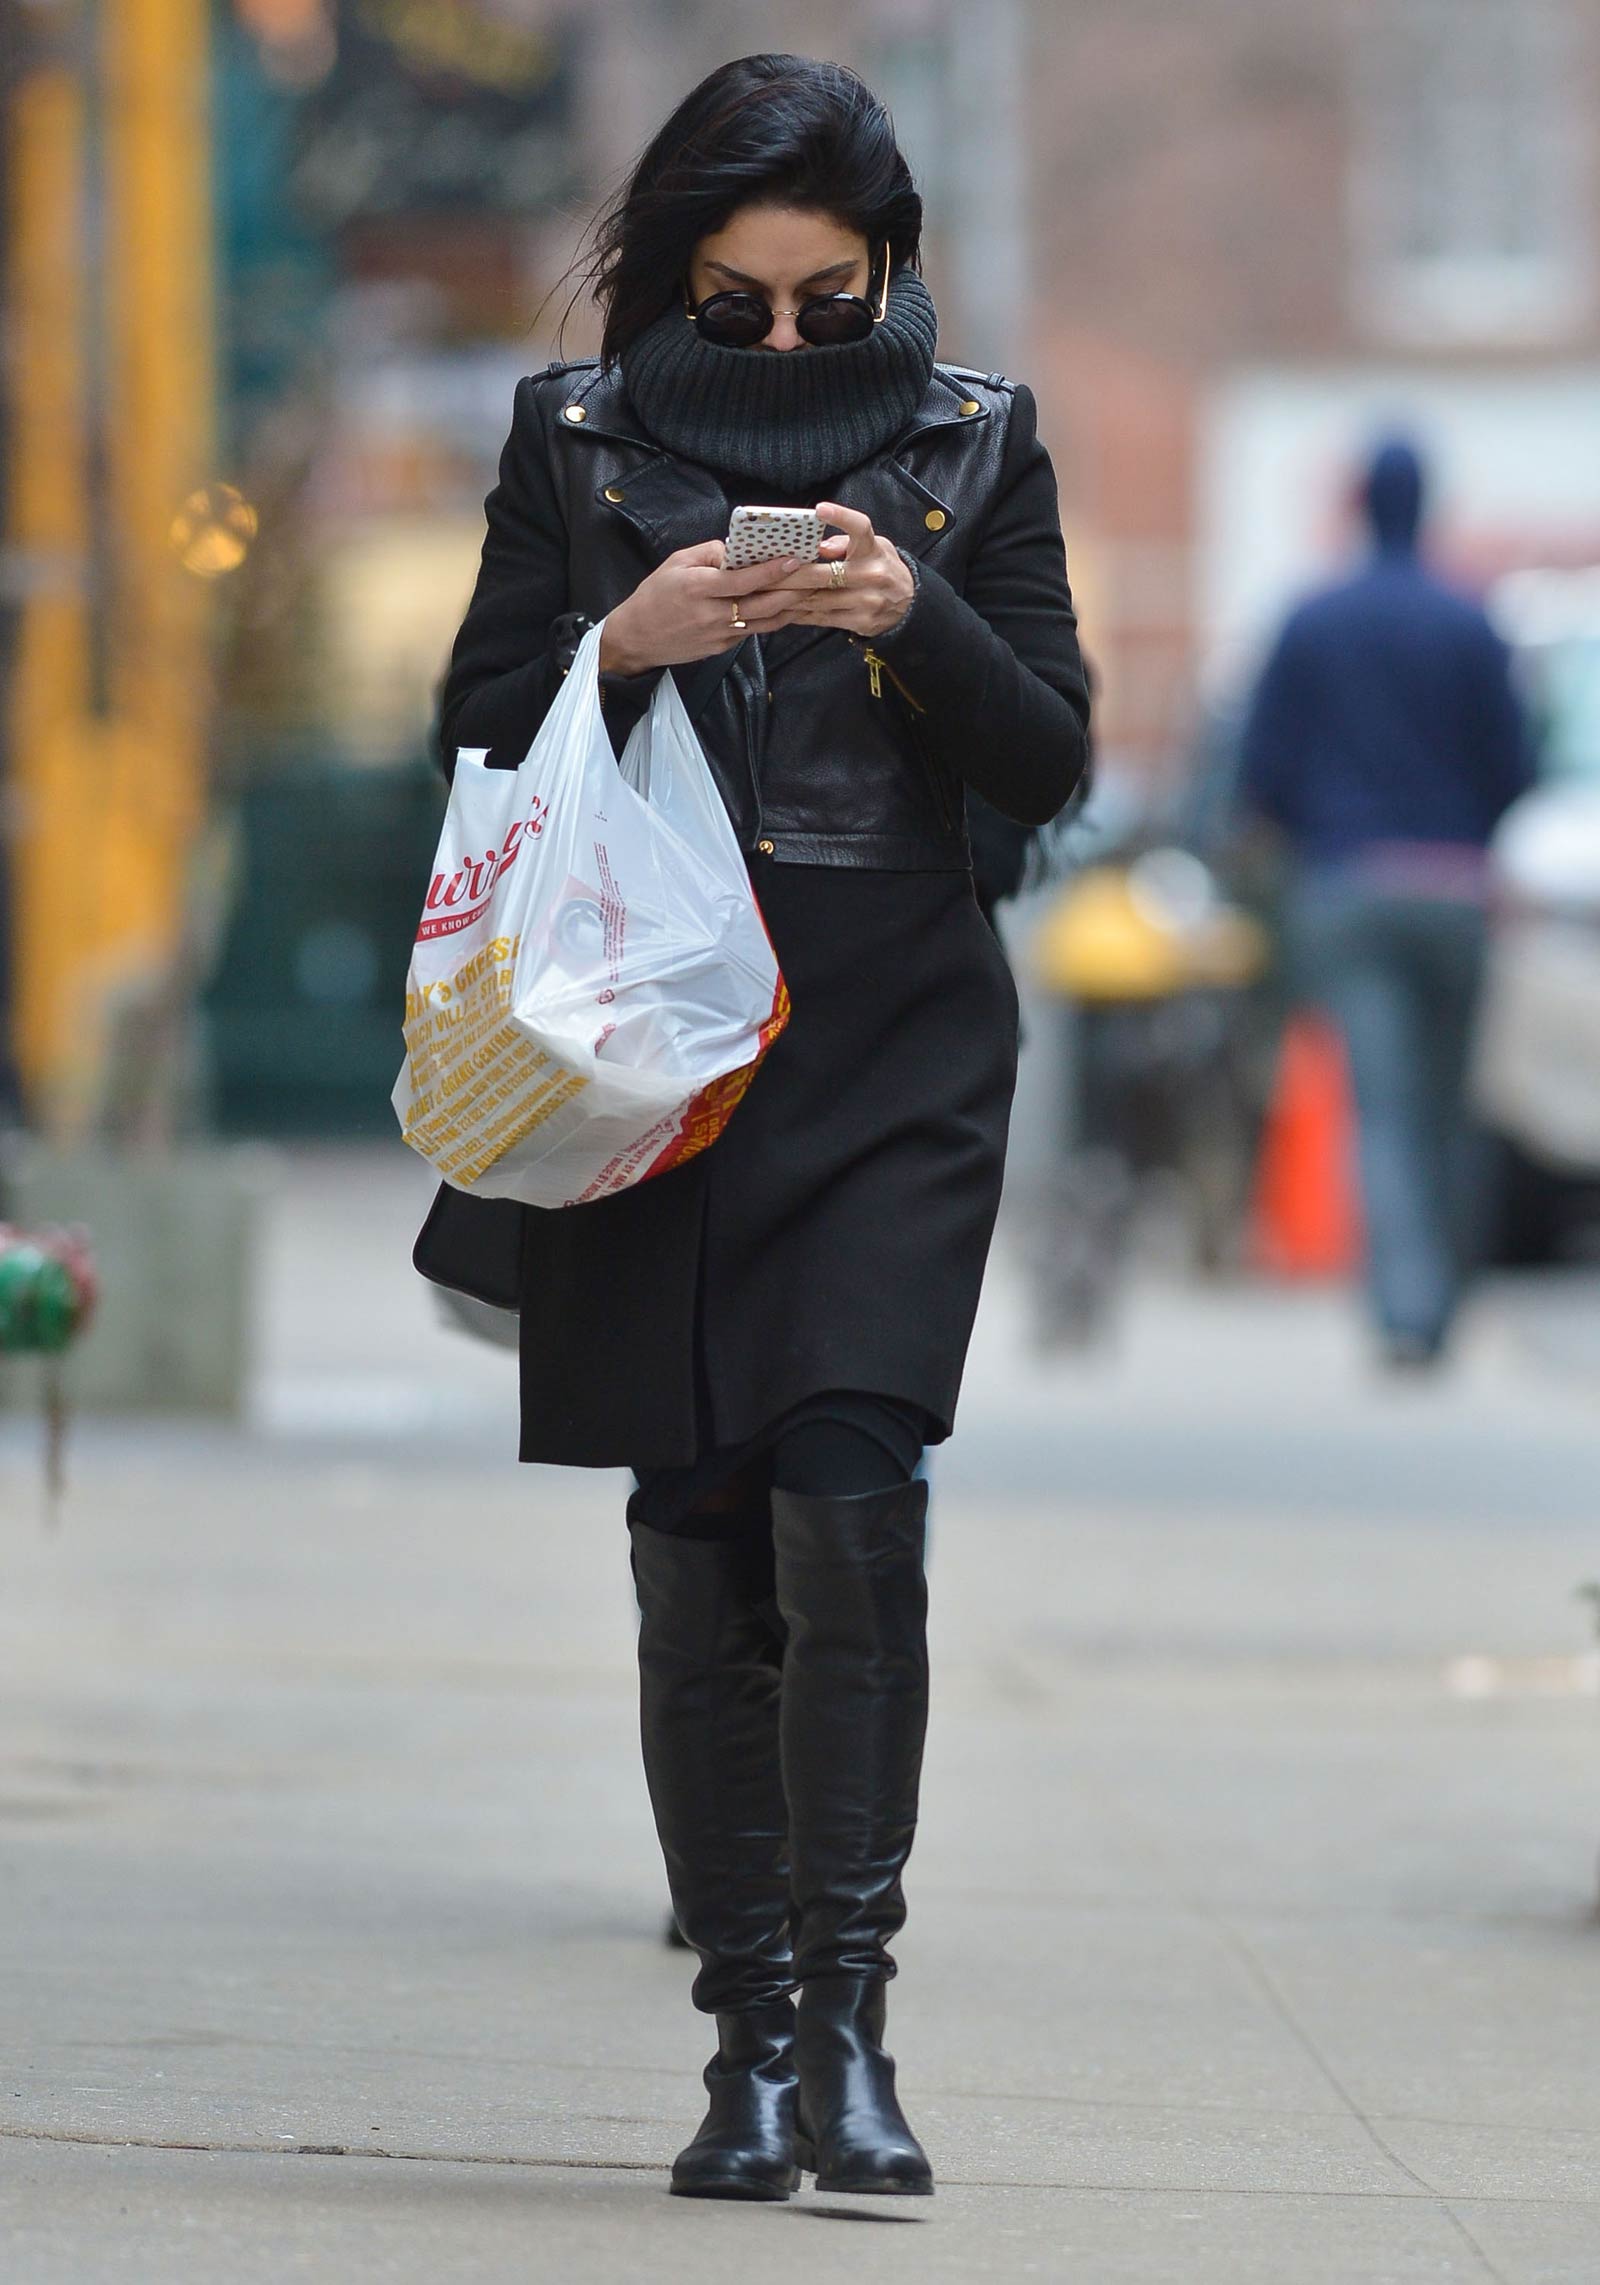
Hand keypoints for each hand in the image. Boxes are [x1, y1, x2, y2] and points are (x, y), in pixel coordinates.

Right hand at [598, 543, 801, 676]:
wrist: (636, 638)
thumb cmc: (655, 595)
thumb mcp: (676, 563)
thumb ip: (709, 553)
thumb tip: (739, 549)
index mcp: (699, 588)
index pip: (743, 580)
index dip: (771, 570)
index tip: (794, 560)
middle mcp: (712, 614)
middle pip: (763, 604)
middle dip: (793, 590)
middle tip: (816, 577)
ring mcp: (719, 634)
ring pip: (765, 621)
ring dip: (791, 607)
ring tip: (811, 591)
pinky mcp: (722, 647)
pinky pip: (754, 630)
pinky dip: (773, 619)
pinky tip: (787, 607)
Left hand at [732, 503, 915, 639]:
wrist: (910, 606)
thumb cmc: (883, 568)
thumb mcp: (875, 547)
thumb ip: (845, 543)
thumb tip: (815, 547)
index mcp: (873, 550)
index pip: (860, 529)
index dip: (841, 518)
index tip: (820, 509)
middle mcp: (871, 575)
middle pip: (823, 574)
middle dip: (791, 574)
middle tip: (763, 570)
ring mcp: (865, 602)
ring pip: (817, 599)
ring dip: (788, 597)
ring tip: (762, 592)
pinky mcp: (860, 622)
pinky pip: (821, 618)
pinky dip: (799, 614)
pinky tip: (779, 610)